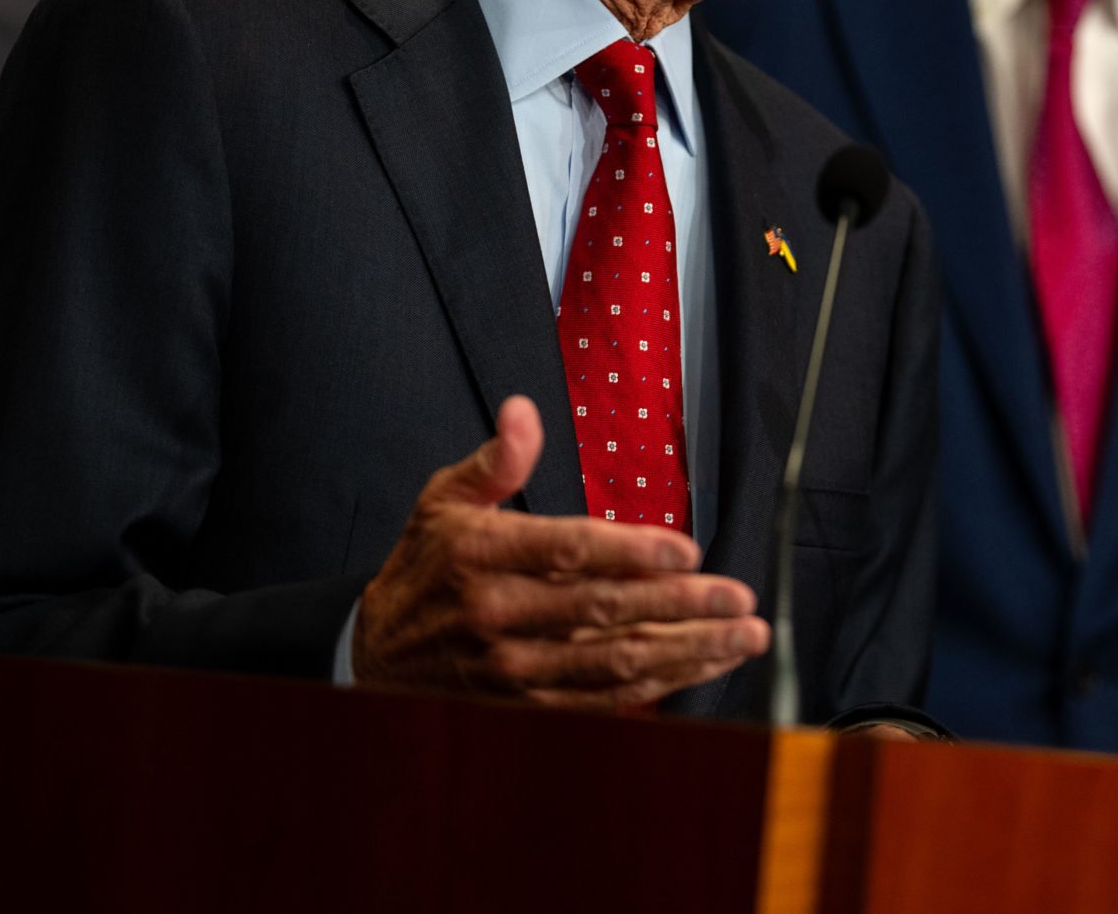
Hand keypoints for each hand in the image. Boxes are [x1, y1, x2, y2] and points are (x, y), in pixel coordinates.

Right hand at [352, 396, 767, 706]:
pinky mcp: (526, 706)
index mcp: (483, 556)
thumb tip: (524, 411)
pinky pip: (603, 700)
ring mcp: (513, 669)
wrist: (375, 655)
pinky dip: (659, 685)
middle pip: (604, 611)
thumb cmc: (426, 567)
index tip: (688, 549)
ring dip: (686, 651)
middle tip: (738, 596)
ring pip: (614, 663)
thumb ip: (496, 460)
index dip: (633, 551)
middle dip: (682, 604)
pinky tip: (702, 665)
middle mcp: (498, 615)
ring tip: (742, 636)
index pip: (569, 550)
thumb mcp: (445, 500)